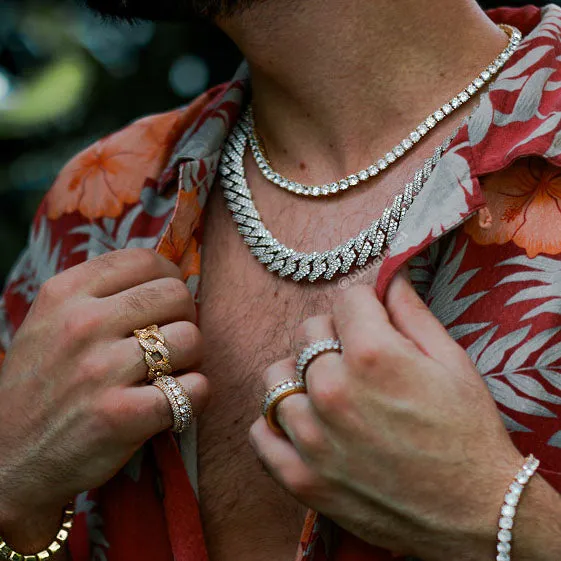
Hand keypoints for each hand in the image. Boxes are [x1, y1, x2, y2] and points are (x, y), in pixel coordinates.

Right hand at [0, 249, 208, 533]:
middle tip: (170, 342)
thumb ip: (101, 293)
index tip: (166, 303)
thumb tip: (167, 274)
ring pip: (191, 339)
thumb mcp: (52, 323)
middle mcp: (82, 324)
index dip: (170, 278)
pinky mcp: (121, 415)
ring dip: (191, 360)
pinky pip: (195, 387)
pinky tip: (171, 403)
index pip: (147, 260)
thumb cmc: (41, 386)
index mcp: (65, 293)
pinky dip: (194, 395)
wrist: (8, 461)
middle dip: (184, 318)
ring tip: (168, 374)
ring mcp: (101, 370)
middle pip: (177, 295)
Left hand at [250, 270, 521, 560]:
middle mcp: (333, 391)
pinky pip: (260, 431)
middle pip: (307, 332)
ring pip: (277, 378)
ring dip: (300, 377)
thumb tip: (387, 276)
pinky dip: (276, 424)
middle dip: (332, 336)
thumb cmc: (468, 433)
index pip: (344, 299)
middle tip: (356, 359)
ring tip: (328, 392)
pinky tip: (303, 424)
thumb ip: (411, 311)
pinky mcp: (300, 477)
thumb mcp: (451, 361)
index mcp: (372, 356)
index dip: (363, 306)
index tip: (372, 320)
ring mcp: (311, 437)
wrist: (476, 512)